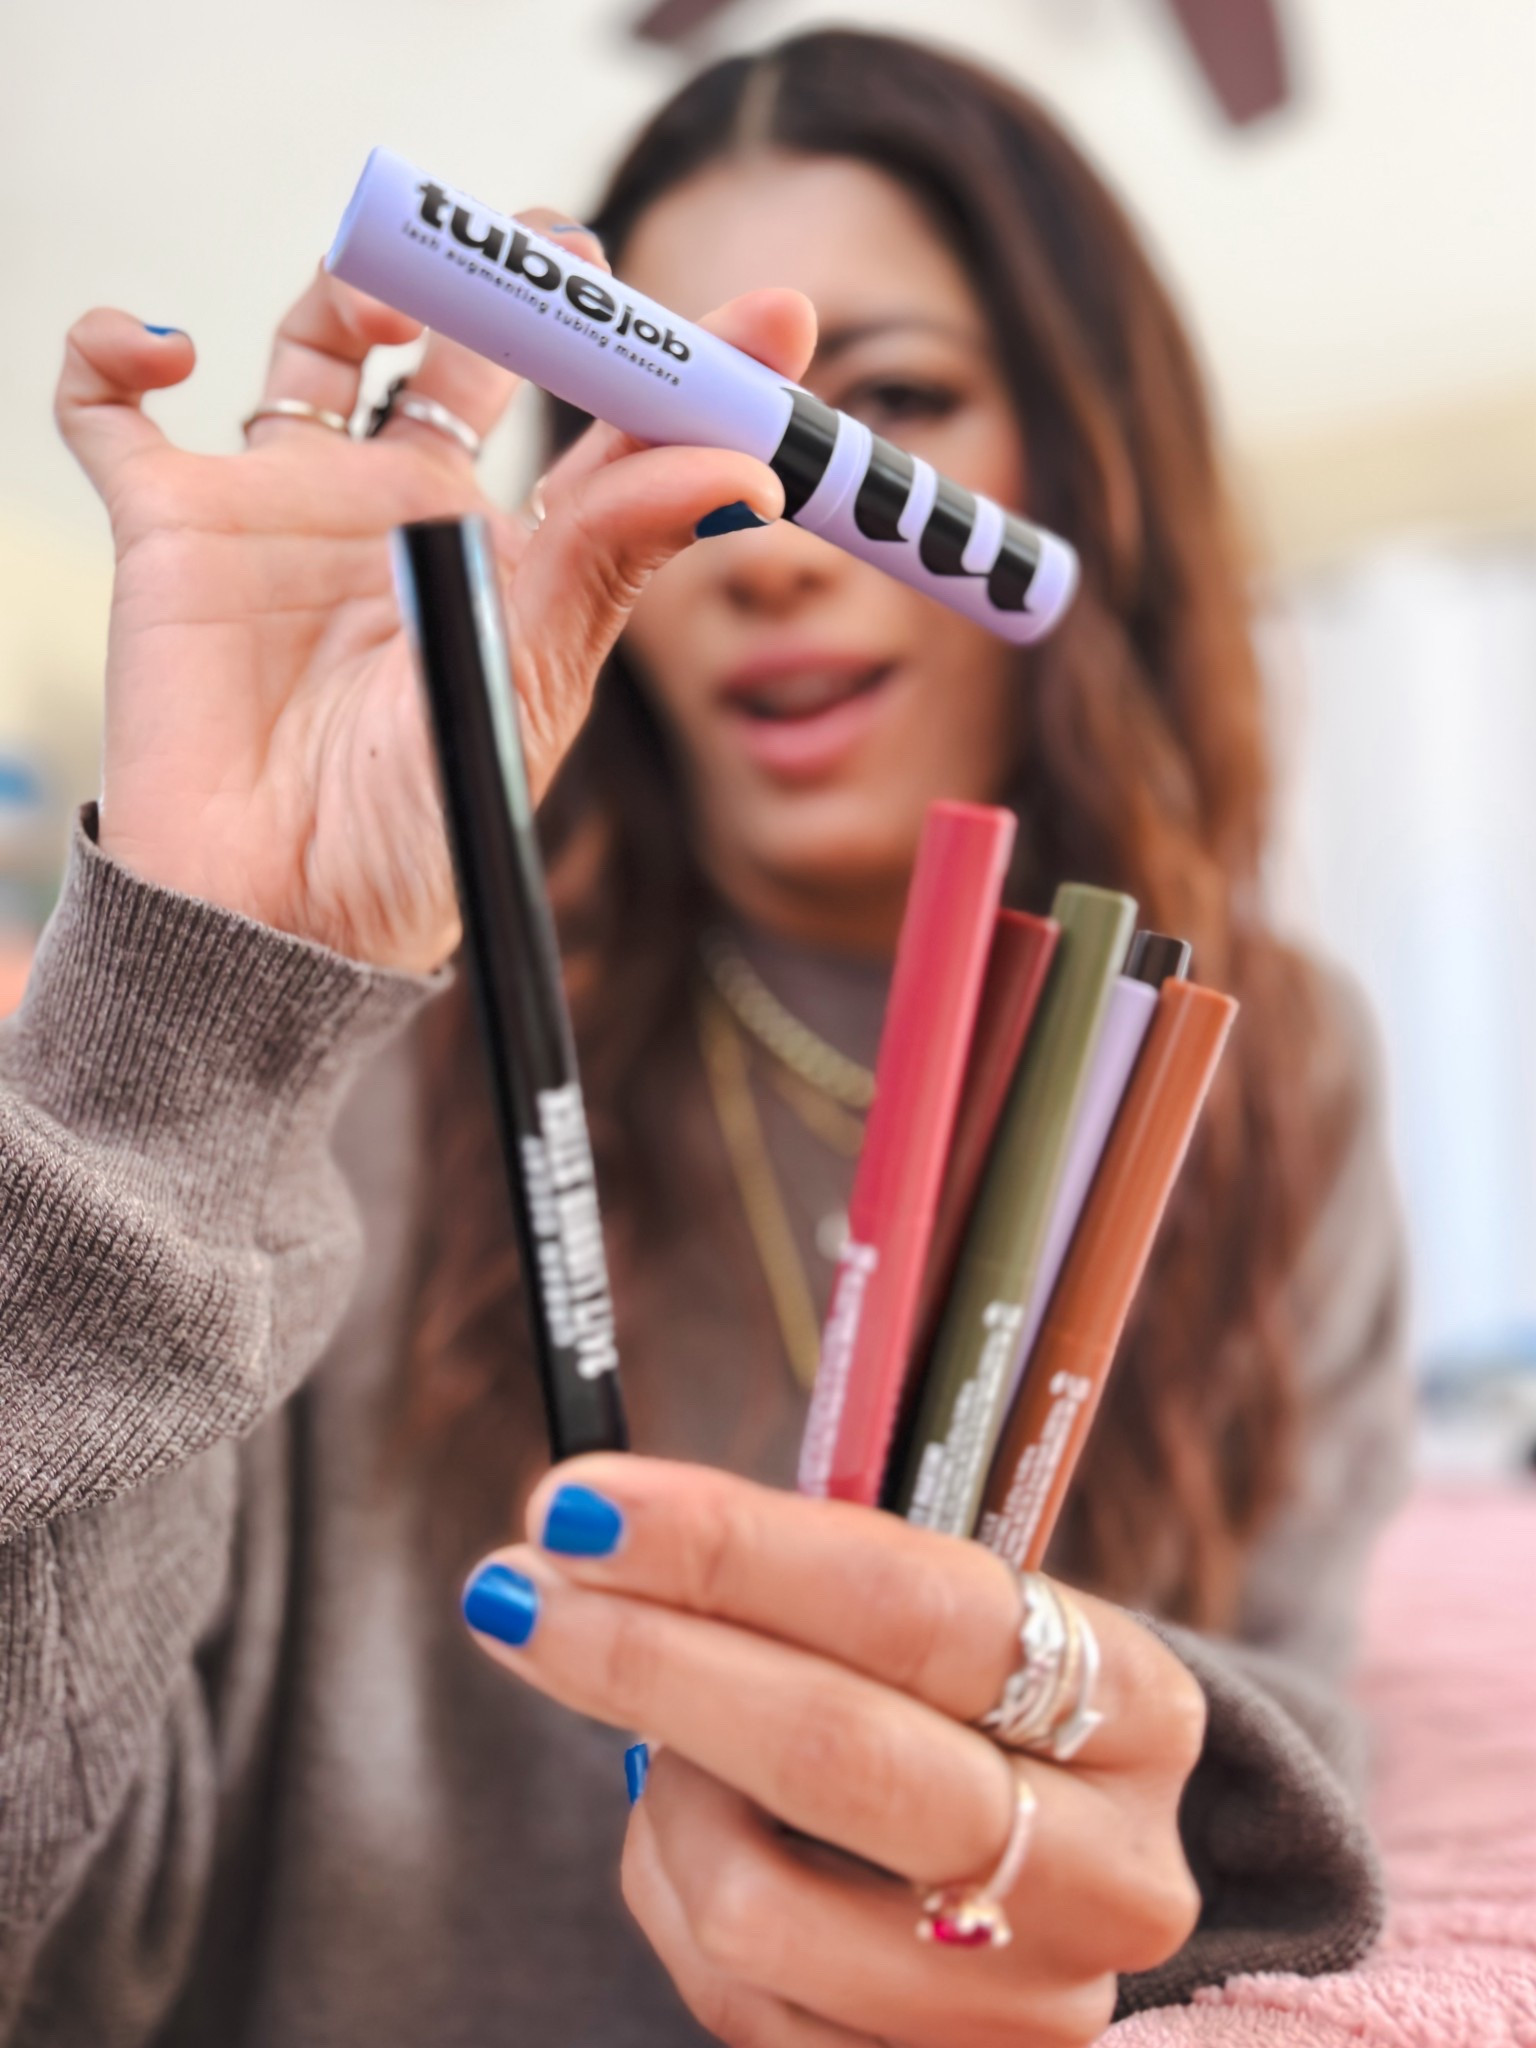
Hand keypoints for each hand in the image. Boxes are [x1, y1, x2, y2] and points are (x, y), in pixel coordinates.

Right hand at [56, 234, 808, 970]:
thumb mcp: (523, 690)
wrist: (272, 919)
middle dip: (508, 283)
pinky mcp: (173, 527)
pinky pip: (113, 410)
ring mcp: (289, 509)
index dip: (676, 367)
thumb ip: (608, 564)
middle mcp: (404, 515)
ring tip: (380, 296)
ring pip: (314, 344)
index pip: (603, 435)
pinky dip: (111, 352)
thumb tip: (745, 463)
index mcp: (507, 559)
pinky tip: (164, 349)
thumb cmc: (413, 835)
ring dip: (350, 287)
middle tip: (556, 246)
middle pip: (462, 354)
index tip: (775, 309)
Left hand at [465, 1457, 1205, 2046]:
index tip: (581, 1501)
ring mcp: (1032, 2009)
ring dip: (661, 1798)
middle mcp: (1108, 1869)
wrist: (1058, 1876)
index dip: (730, 1546)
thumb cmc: (960, 1705)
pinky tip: (691, 1838)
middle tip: (515, 1591)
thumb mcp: (944, 1617)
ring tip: (655, 1742)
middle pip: (834, 1754)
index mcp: (1133, 1701)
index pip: (910, 1603)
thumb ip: (806, 1567)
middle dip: (646, 1659)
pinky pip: (736, 2002)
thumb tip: (588, 1523)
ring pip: (754, 1903)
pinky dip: (675, 1898)